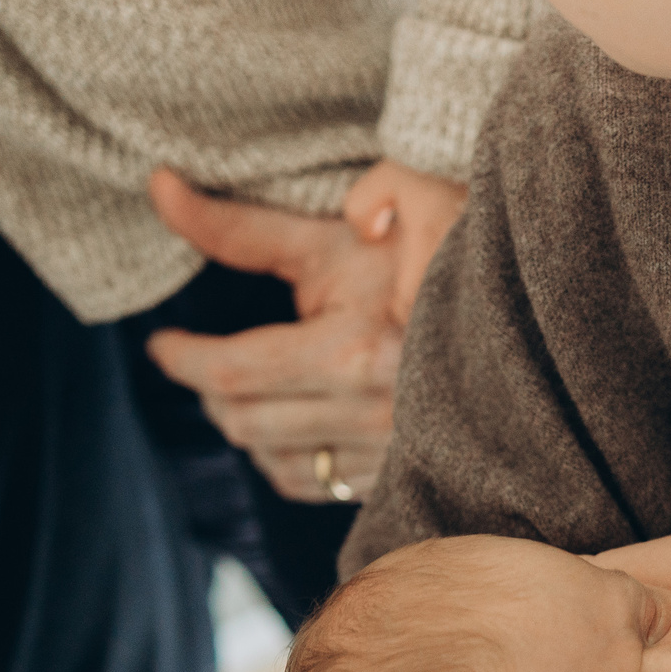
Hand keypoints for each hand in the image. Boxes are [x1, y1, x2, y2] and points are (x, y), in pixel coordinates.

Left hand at [144, 162, 459, 501]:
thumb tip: (159, 187)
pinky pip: (317, 484)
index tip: (162, 344)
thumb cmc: (420, 255)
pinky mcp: (404, 473)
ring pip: (277, 461)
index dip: (183, 360)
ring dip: (243, 427)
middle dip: (208, 393)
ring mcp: (394, 452)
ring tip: (239, 390)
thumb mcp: (332, 234)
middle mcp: (376, 412)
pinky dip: (283, 460)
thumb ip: (240, 224)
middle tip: (197, 362)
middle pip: (246, 422)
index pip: (233, 372)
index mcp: (355, 352)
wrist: (511, 305)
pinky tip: (284, 424)